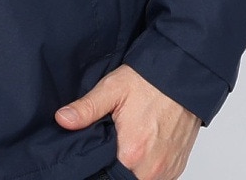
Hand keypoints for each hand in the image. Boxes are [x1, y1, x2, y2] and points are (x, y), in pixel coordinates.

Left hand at [55, 65, 199, 179]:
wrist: (183, 75)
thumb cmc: (148, 81)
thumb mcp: (112, 89)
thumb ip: (86, 108)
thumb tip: (62, 119)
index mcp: (131, 153)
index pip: (106, 175)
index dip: (98, 166)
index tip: (97, 153)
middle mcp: (151, 168)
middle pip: (124, 179)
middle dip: (114, 167)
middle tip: (111, 145)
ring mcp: (167, 170)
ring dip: (132, 169)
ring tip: (126, 145)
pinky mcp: (177, 167)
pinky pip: (159, 178)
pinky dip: (148, 169)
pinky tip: (142, 149)